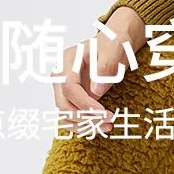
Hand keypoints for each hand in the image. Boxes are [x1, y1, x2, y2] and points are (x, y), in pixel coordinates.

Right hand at [52, 6, 145, 132]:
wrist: (112, 47)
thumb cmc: (112, 46)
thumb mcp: (113, 51)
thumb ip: (105, 67)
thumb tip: (96, 92)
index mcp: (67, 61)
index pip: (69, 88)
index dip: (85, 103)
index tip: (104, 112)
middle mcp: (59, 76)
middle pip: (63, 105)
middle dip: (85, 118)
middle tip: (109, 120)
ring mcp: (62, 89)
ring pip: (65, 116)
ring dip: (85, 126)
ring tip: (108, 126)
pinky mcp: (69, 100)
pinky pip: (70, 119)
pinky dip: (84, 127)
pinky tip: (102, 127)